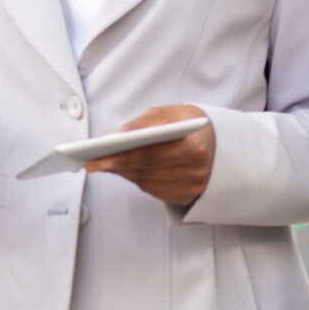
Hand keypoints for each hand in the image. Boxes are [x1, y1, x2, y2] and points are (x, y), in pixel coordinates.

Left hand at [84, 105, 214, 205]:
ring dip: (125, 174)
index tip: (97, 158)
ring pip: (148, 184)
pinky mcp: (188, 197)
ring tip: (104, 165)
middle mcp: (197, 171)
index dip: (121, 157)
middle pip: (147, 171)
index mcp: (195, 147)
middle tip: (92, 163)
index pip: (151, 155)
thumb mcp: (168, 112)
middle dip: (117, 166)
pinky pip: (155, 191)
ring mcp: (193, 188)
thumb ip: (142, 123)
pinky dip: (138, 181)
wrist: (216, 139)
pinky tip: (124, 172)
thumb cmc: (187, 122)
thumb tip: (114, 138)